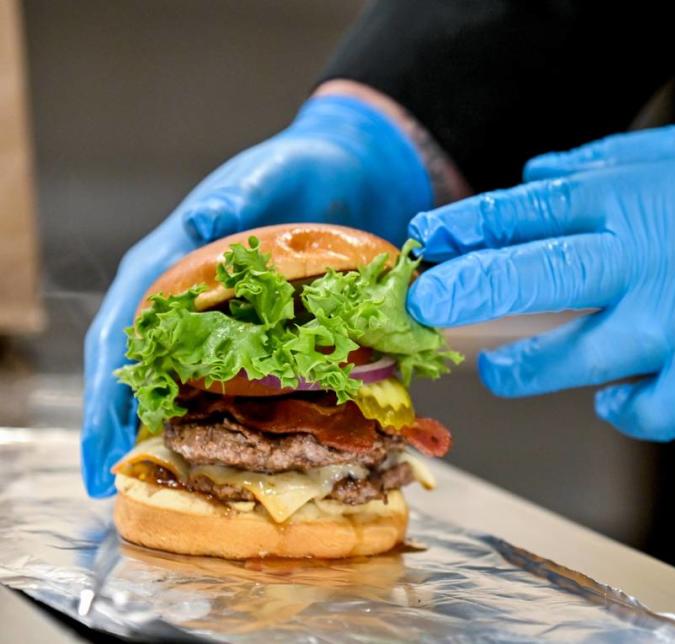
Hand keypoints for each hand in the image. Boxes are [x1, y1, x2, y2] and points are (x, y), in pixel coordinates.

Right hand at [83, 95, 430, 496]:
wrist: (356, 171)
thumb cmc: (301, 167)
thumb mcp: (267, 175)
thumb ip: (234, 198)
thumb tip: (199, 222)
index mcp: (173, 259)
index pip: (125, 329)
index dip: (110, 388)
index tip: (105, 441)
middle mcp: (189, 295)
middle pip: (142, 365)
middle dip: (125, 421)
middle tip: (111, 480)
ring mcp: (228, 314)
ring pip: (186, 377)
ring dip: (172, 425)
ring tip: (164, 477)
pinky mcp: (268, 326)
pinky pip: (244, 376)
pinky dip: (233, 412)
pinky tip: (233, 448)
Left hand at [407, 121, 674, 439]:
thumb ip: (611, 160)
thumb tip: (539, 173)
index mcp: (643, 197)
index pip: (528, 210)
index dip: (467, 227)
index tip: (426, 242)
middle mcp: (648, 261)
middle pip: (529, 279)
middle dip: (462, 295)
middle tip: (422, 310)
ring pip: (569, 359)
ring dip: (523, 368)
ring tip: (500, 368)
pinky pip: (642, 411)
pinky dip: (625, 406)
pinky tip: (625, 394)